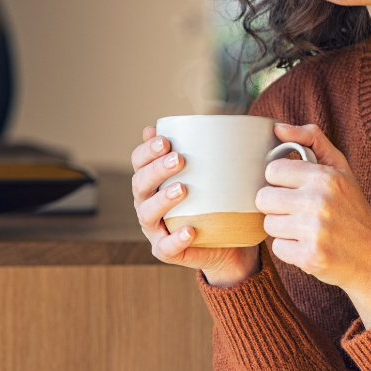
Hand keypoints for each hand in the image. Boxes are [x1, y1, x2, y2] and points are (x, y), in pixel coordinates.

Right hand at [130, 125, 259, 286]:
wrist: (230, 242)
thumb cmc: (218, 201)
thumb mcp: (216, 173)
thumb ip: (210, 150)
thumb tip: (216, 119)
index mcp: (154, 181)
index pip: (139, 162)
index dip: (146, 150)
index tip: (164, 139)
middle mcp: (148, 203)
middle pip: (140, 184)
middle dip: (156, 170)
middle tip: (179, 159)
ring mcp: (155, 229)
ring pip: (146, 214)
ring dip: (161, 200)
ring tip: (181, 189)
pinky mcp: (168, 251)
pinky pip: (166, 248)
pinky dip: (175, 239)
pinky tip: (189, 230)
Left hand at [260, 123, 370, 327]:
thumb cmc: (353, 209)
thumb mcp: (341, 169)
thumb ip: (312, 140)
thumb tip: (277, 127)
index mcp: (326, 177)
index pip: (272, 170)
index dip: (281, 181)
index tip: (296, 188)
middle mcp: (319, 202)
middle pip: (264, 198)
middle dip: (278, 205)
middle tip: (299, 211)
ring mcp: (315, 231)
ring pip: (268, 224)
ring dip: (283, 228)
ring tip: (306, 229)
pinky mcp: (310, 257)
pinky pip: (277, 248)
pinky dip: (290, 249)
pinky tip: (309, 245)